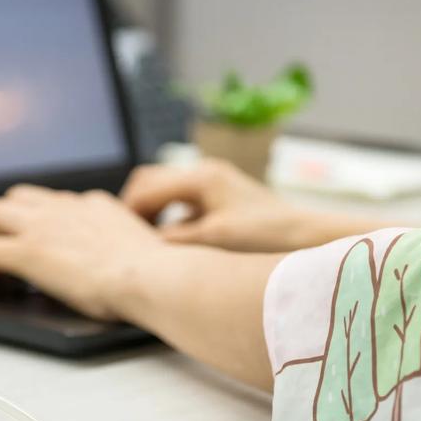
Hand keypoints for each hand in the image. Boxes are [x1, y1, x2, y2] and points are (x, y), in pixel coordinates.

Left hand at [0, 184, 162, 320]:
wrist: (151, 276)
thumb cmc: (157, 272)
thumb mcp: (142, 246)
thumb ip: (127, 244)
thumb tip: (132, 261)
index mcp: (94, 205)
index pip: (58, 202)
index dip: (44, 221)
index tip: (45, 239)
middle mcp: (66, 208)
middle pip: (19, 196)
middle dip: (9, 220)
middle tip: (11, 247)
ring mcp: (43, 226)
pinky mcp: (28, 251)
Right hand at [122, 158, 313, 251]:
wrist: (306, 237)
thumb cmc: (267, 236)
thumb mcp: (214, 241)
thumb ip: (174, 242)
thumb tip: (140, 247)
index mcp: (201, 177)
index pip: (145, 187)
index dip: (125, 212)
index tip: (113, 236)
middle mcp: (205, 173)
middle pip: (150, 182)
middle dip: (133, 208)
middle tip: (122, 237)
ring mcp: (214, 183)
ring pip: (165, 191)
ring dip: (150, 213)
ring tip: (141, 241)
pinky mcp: (221, 197)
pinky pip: (182, 202)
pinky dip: (168, 218)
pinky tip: (169, 242)